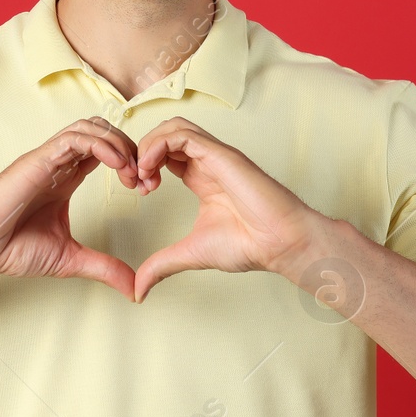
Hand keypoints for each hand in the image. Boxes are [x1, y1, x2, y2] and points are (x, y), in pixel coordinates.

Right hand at [0, 118, 149, 300]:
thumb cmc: (10, 249)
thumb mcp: (70, 259)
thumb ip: (104, 267)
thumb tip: (135, 288)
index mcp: (66, 177)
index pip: (107, 151)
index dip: (132, 163)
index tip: (147, 189)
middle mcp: (58, 163)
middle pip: (104, 131)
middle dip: (132, 149)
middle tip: (145, 179)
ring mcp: (48, 159)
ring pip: (91, 127)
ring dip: (120, 144)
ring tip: (132, 172)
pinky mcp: (38, 160)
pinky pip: (74, 138)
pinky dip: (101, 144)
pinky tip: (117, 164)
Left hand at [132, 117, 315, 302]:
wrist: (280, 244)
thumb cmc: (249, 245)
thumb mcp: (190, 254)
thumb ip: (161, 265)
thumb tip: (139, 289)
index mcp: (201, 178)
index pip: (165, 153)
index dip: (144, 165)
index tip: (138, 190)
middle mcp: (207, 162)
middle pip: (166, 133)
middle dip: (141, 151)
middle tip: (135, 181)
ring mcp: (215, 156)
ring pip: (173, 127)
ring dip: (149, 145)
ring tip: (142, 173)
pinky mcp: (221, 155)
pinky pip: (184, 135)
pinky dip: (159, 145)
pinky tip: (151, 169)